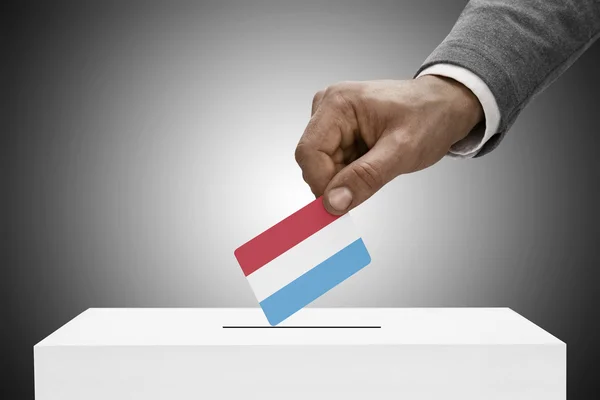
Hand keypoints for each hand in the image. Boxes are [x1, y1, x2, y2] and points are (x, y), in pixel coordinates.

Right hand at [294, 76, 483, 214]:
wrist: (446, 106)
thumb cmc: (430, 116)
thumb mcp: (402, 151)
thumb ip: (365, 177)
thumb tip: (333, 202)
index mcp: (338, 103)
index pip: (308, 153)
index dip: (321, 183)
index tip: (341, 205)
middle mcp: (328, 108)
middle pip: (313, 161)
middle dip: (337, 181)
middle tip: (371, 182)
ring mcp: (332, 120)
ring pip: (322, 167)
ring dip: (346, 178)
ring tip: (379, 165)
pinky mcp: (339, 132)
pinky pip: (333, 165)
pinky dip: (351, 174)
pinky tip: (373, 163)